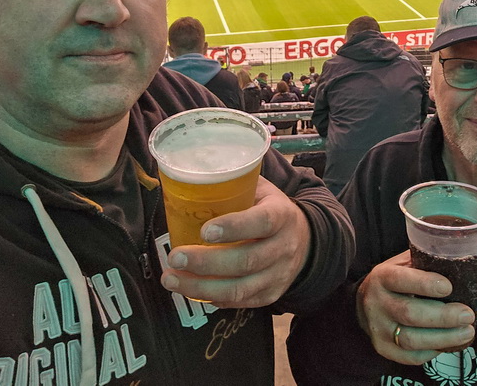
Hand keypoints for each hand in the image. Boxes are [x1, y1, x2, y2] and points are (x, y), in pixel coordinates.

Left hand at [160, 176, 310, 307]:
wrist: (304, 240)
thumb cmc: (270, 210)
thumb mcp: (261, 190)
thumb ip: (235, 184)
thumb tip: (191, 174)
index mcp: (282, 215)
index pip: (262, 222)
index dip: (234, 227)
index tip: (204, 230)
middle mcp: (284, 247)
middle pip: (246, 261)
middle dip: (206, 262)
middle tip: (175, 257)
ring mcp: (279, 275)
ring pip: (239, 289)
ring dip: (201, 287)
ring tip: (171, 279)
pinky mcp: (270, 295)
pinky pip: (239, 302)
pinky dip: (211, 298)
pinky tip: (190, 289)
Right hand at [356, 251, 476, 364]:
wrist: (364, 303)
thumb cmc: (395, 281)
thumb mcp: (403, 264)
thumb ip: (424, 263)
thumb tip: (459, 262)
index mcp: (382, 277)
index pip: (401, 280)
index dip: (425, 284)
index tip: (449, 287)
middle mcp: (376, 303)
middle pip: (410, 314)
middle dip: (443, 316)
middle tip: (467, 315)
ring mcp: (378, 328)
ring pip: (411, 339)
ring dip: (443, 338)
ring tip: (467, 332)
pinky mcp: (383, 348)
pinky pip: (410, 356)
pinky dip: (432, 351)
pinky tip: (448, 344)